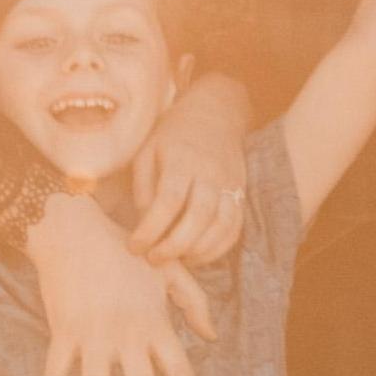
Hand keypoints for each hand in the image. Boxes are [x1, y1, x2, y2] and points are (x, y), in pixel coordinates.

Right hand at [28, 190, 213, 375]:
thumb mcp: (169, 270)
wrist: (74, 228)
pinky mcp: (63, 330)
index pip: (178, 371)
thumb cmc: (125, 248)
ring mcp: (92, 334)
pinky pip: (55, 371)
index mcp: (154, 322)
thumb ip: (194, 303)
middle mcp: (126, 333)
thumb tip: (211, 338)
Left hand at [129, 71, 255, 265]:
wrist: (215, 115)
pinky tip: (195, 255)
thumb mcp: (147, 151)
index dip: (151, 228)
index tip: (134, 247)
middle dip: (175, 245)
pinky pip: (234, 229)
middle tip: (153, 259)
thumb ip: (143, 186)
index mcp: (183, 159)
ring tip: (174, 260)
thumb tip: (143, 223)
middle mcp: (211, 173)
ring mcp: (230, 185)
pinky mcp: (240, 195)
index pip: (169, 200)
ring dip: (197, 251)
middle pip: (199, 216)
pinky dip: (217, 249)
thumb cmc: (172, 136)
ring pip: (221, 226)